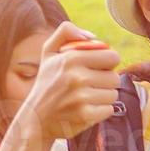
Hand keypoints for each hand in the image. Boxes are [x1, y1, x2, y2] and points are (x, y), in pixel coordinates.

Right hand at [16, 21, 120, 141]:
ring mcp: (81, 97)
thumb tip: (92, 36)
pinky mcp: (85, 115)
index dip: (107, 62)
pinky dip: (101, 111)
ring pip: (113, 94)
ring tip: (87, 97)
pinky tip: (87, 109)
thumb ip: (66, 32)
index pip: (112, 56)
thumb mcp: (48, 52)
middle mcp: (77, 77)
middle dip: (106, 81)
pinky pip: (109, 110)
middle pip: (115, 77)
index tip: (97, 67)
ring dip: (103, 96)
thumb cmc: (46, 82)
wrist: (35, 118)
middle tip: (91, 84)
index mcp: (71, 58)